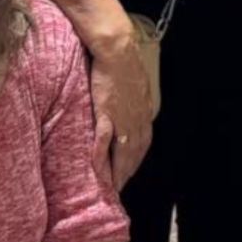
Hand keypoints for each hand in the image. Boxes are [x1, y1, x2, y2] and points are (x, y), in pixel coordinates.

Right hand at [89, 34, 154, 191]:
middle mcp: (137, 119)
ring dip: (117, 172)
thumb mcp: (135, 86)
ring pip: (122, 152)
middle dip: (127, 173)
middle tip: (119, 189)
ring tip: (110, 188)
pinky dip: (102, 158)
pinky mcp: (106, 114)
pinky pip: (104, 141)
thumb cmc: (124, 65)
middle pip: (134, 153)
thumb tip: (131, 110)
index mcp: (144, 113)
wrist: (118, 51)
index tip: (130, 173)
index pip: (143, 144)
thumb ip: (134, 102)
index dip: (136, 161)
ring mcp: (122, 118)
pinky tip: (97, 171)